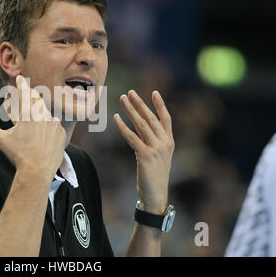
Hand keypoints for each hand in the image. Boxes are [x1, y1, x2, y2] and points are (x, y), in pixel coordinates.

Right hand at [0, 75, 65, 182]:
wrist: (38, 171)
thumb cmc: (18, 155)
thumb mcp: (1, 140)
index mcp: (28, 113)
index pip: (24, 92)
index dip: (21, 84)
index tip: (20, 77)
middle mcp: (43, 115)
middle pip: (37, 99)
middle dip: (31, 94)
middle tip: (27, 92)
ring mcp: (54, 123)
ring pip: (46, 112)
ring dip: (40, 111)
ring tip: (35, 115)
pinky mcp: (61, 132)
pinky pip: (55, 124)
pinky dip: (49, 124)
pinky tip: (45, 131)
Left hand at [114, 90, 174, 213]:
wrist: (156, 194)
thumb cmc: (155, 175)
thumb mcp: (157, 155)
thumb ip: (151, 140)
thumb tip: (139, 126)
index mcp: (170, 141)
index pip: (166, 119)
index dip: (160, 105)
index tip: (154, 92)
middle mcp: (165, 143)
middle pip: (151, 118)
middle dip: (140, 104)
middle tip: (130, 92)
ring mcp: (156, 149)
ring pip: (141, 124)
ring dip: (131, 110)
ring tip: (123, 99)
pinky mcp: (146, 155)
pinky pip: (132, 137)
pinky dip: (123, 127)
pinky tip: (116, 118)